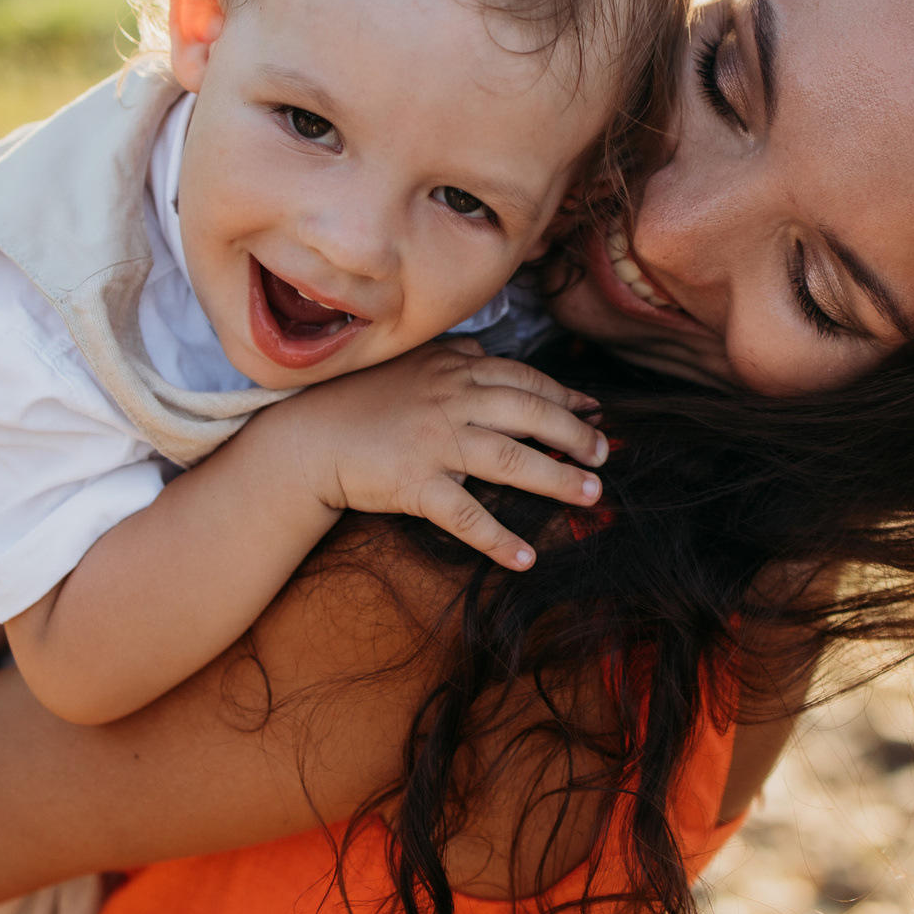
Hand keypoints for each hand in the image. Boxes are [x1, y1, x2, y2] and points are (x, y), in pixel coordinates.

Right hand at [277, 341, 607, 569]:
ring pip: (512, 460)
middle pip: (531, 414)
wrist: (308, 436)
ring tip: (591, 495)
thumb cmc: (361, 400)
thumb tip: (494, 353)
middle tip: (604, 456)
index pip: (525, 379)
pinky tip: (526, 559)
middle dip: (575, 435)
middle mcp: (451, 401)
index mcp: (455, 370)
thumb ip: (456, 357)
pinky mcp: (415, 484)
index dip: (565, 396)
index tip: (595, 412)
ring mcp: (435, 442)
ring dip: (558, 480)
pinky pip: (466, 515)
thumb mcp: (412, 364)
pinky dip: (499, 540)